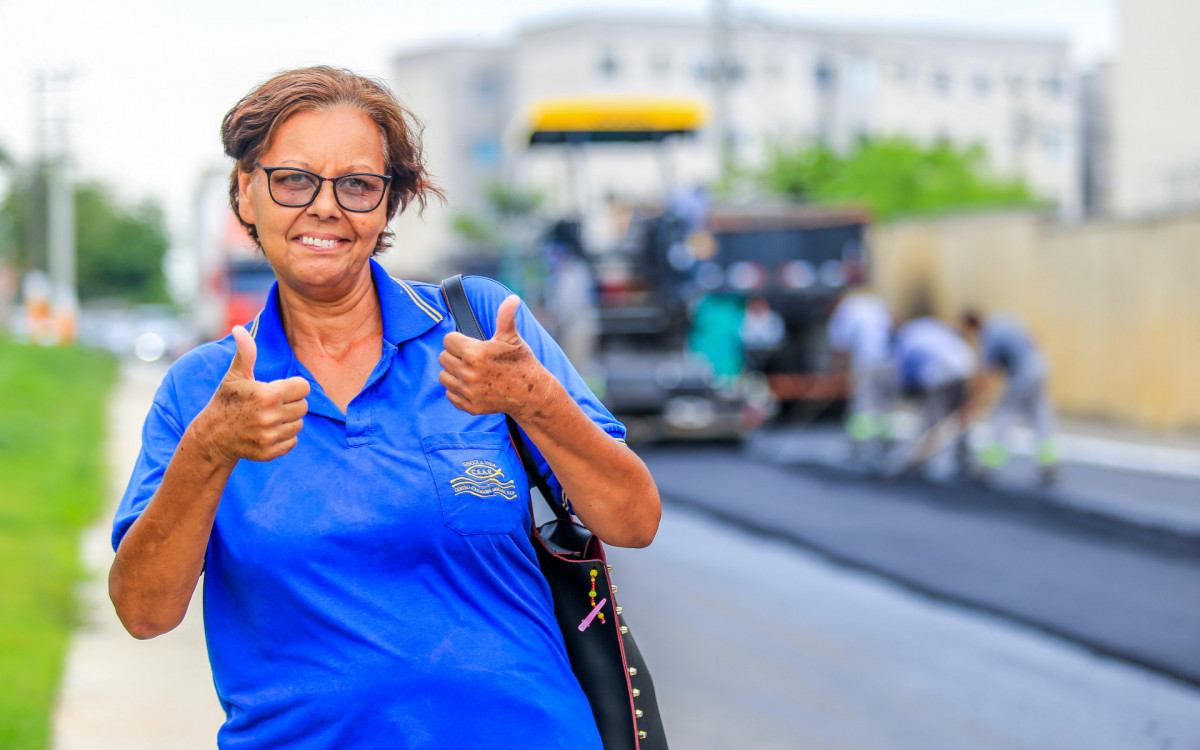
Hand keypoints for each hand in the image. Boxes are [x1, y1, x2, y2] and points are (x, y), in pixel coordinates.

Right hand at [193, 325, 309, 464]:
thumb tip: (239, 329)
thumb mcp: (234, 376)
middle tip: (271, 405)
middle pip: (304, 406)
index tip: (278, 390)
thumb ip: (245, 353)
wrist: (212, 437)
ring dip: (287, 421)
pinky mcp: (270, 452)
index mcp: (268, 394)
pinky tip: (267, 432)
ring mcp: (270, 436)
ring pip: (299, 424)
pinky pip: (292, 441)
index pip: (304, 388)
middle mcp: (271, 416)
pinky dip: (283, 438)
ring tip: (268, 418)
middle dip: (290, 404)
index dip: (292, 388)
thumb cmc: (227, 401)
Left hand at [439, 295, 553, 418]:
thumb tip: (513, 298)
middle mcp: (468, 373)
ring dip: (454, 373)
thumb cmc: (521, 362)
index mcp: (474, 353)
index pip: (448, 340)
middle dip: (456, 356)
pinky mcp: (468, 406)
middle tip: (474, 358)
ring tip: (472, 371)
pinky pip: (450, 394)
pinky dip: (458, 390)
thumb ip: (505, 317)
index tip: (472, 344)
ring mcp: (468, 392)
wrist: (532, 394)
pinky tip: (473, 386)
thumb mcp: (512, 338)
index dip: (459, 340)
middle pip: (443, 358)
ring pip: (443, 376)